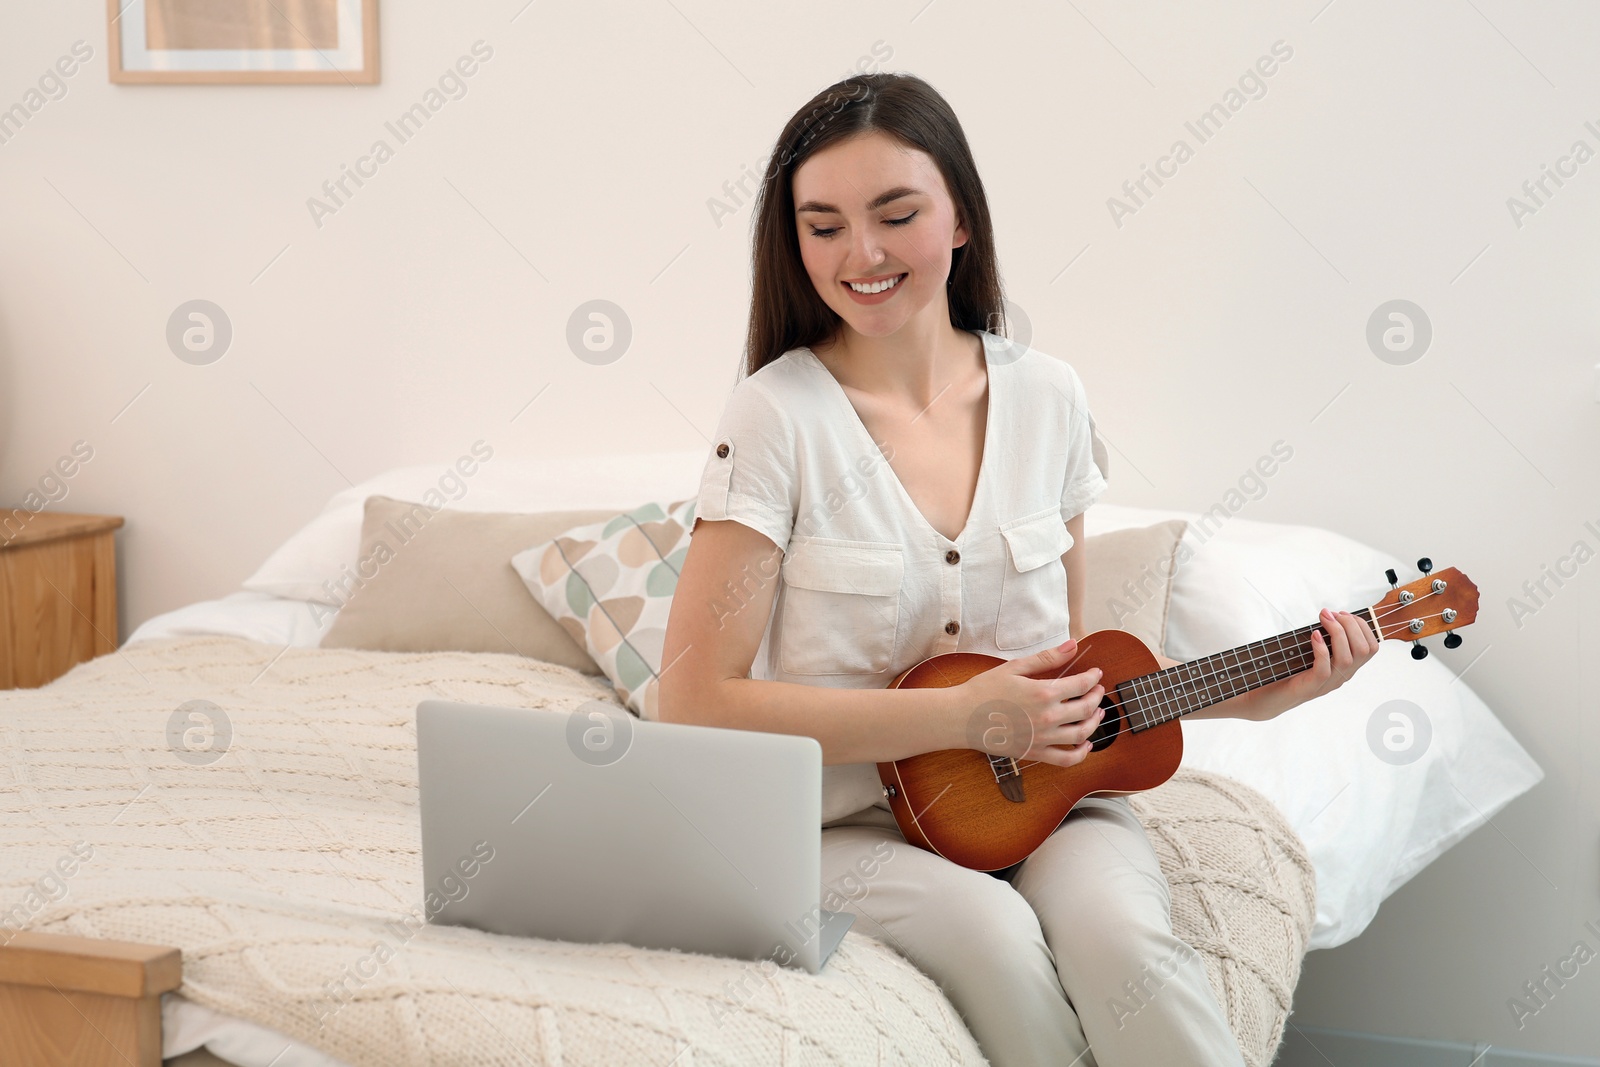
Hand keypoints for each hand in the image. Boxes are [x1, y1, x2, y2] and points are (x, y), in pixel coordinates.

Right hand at [947, 640, 1104, 767]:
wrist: (961, 717)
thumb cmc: (984, 690)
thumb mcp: (1015, 667)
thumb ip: (1047, 658)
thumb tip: (1073, 645)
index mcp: (1043, 693)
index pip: (1081, 684)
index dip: (1093, 677)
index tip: (1095, 673)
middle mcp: (1047, 717)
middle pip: (1086, 708)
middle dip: (1097, 697)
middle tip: (1097, 690)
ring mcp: (1042, 738)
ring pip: (1081, 733)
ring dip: (1095, 722)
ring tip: (1097, 713)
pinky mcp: (1034, 752)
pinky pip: (1066, 759)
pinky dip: (1081, 754)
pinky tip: (1085, 745)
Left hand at [1253, 608, 1378, 718]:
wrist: (1268, 697)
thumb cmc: (1289, 670)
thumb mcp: (1313, 652)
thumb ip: (1324, 638)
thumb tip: (1328, 614)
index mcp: (1346, 667)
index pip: (1371, 647)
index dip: (1362, 626)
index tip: (1342, 614)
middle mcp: (1341, 676)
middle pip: (1363, 650)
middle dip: (1351, 625)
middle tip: (1330, 614)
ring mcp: (1327, 683)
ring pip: (1346, 658)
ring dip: (1337, 632)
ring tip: (1323, 618)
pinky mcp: (1311, 687)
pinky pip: (1324, 668)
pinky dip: (1321, 649)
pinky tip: (1313, 635)